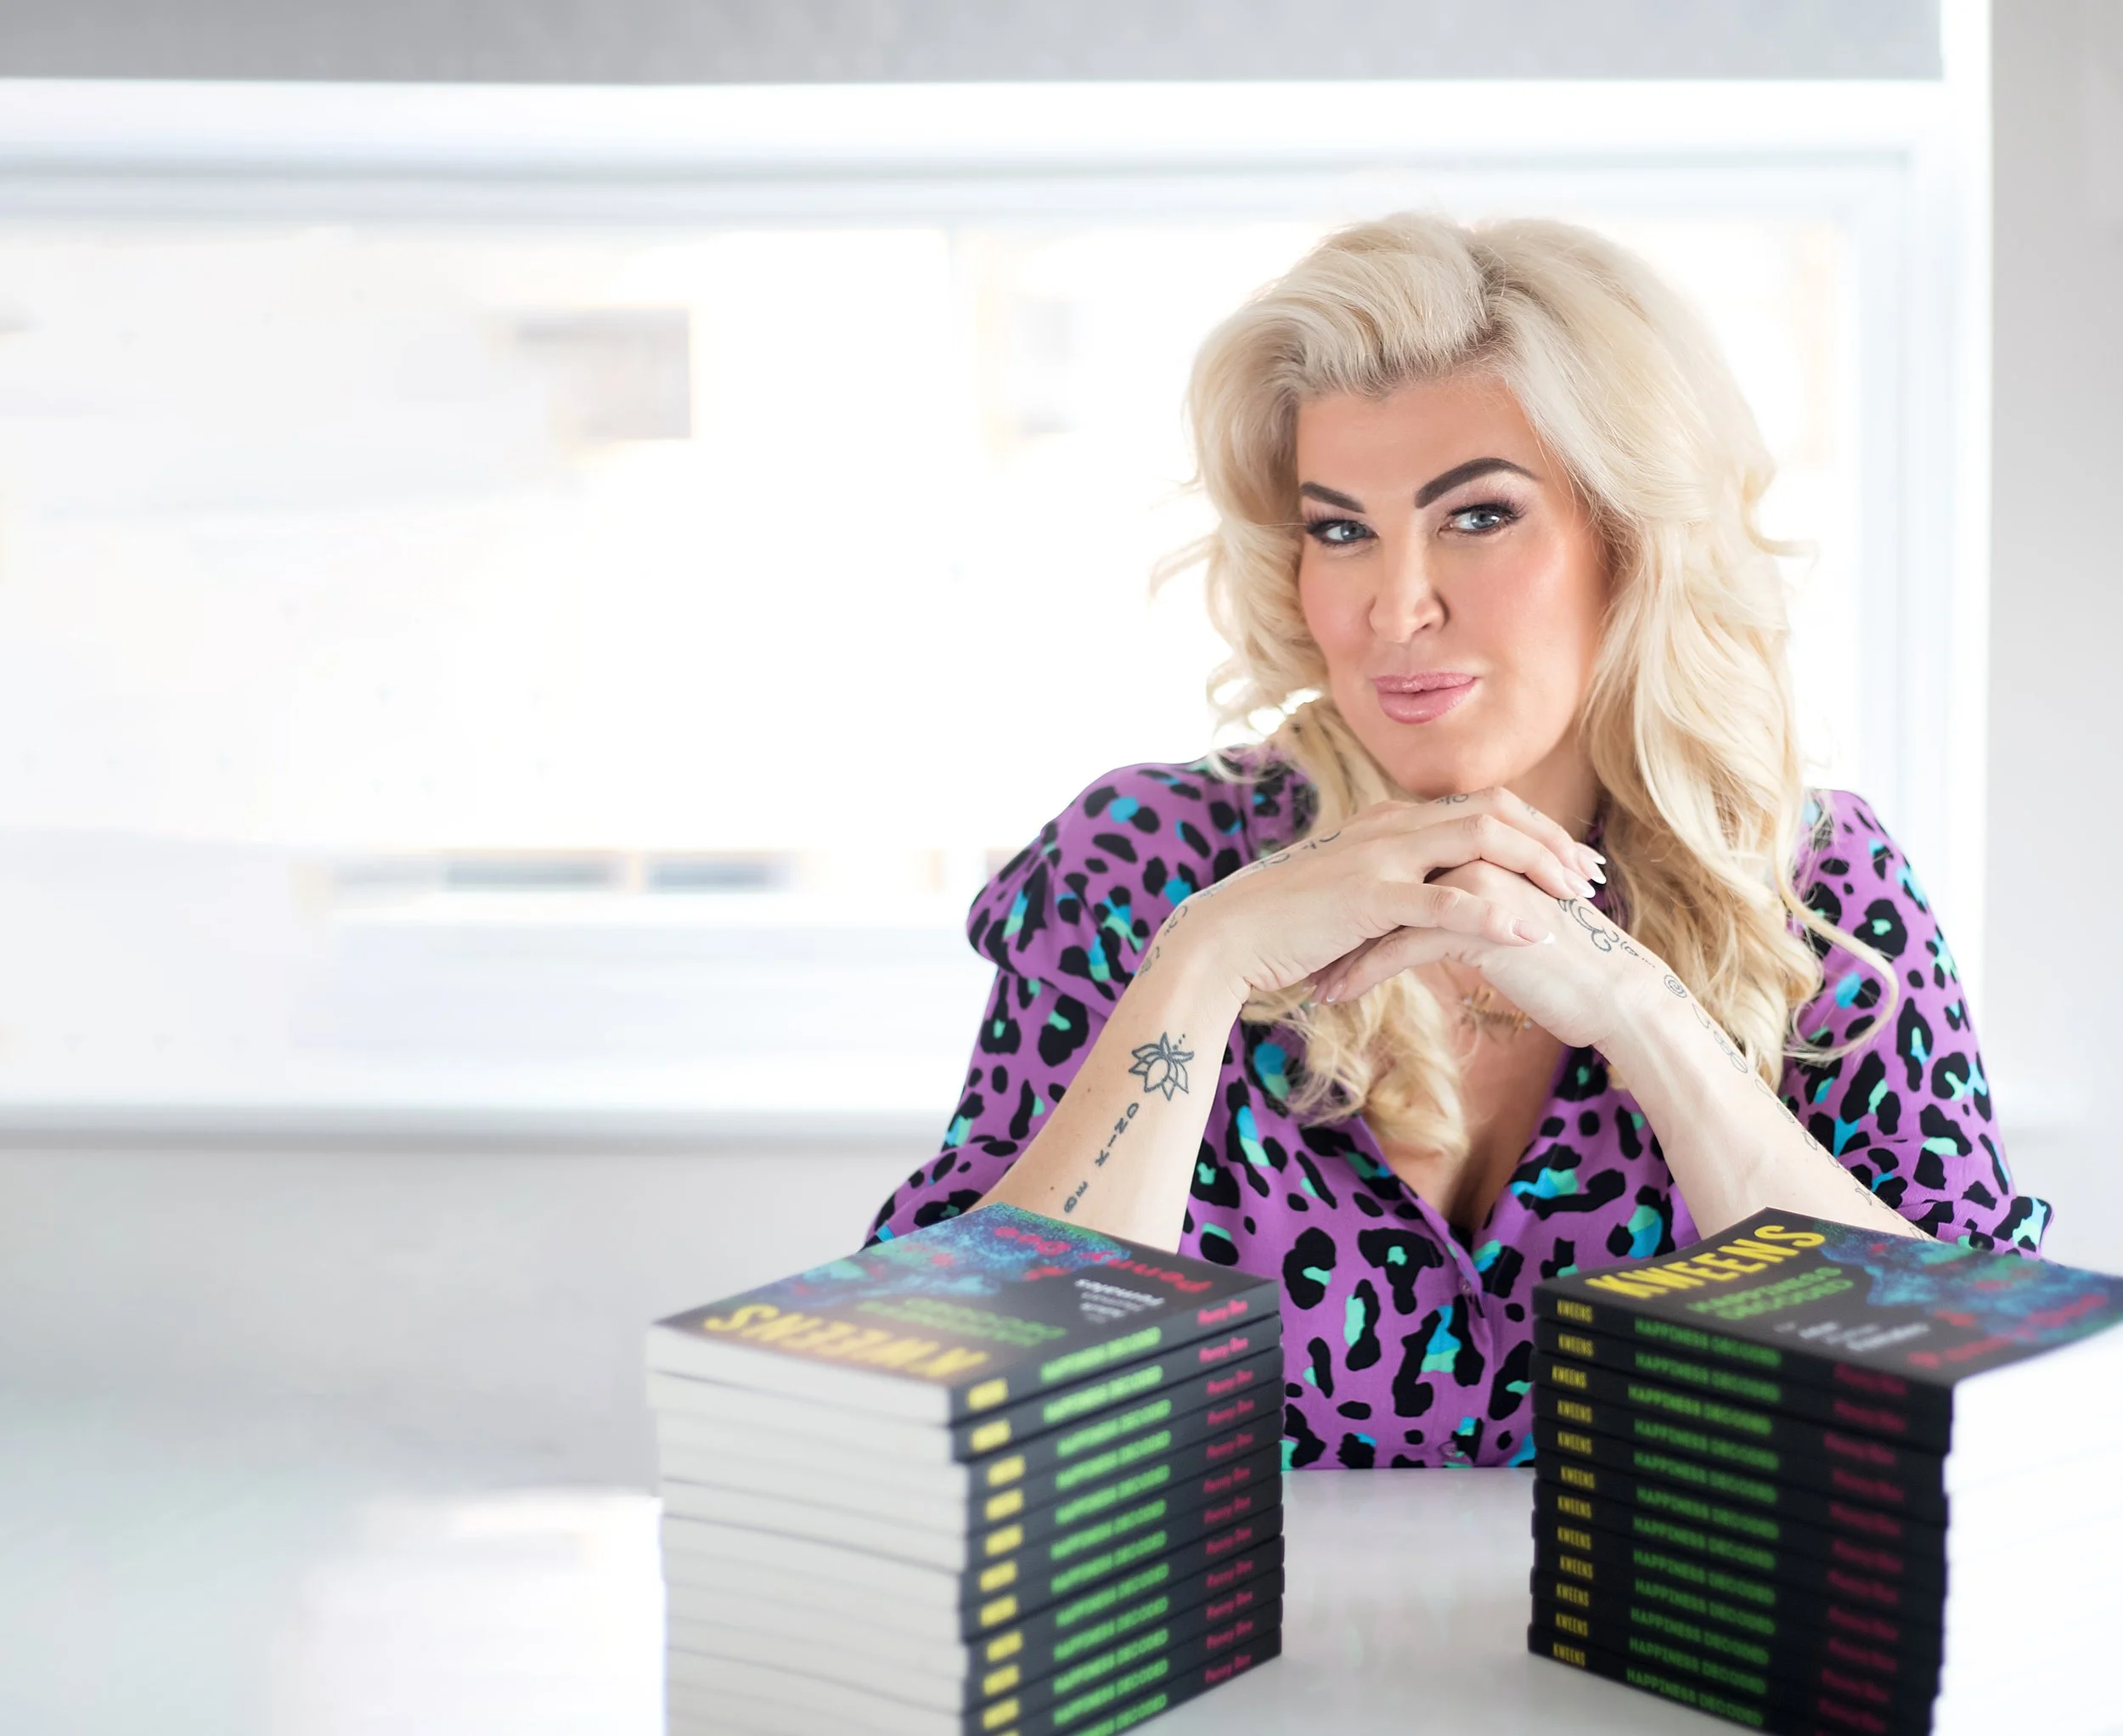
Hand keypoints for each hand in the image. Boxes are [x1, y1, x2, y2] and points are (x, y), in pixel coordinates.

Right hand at [1151, 788, 1603, 1004]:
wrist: (1227, 938)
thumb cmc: (1285, 927)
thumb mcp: (1349, 895)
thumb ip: (1393, 888)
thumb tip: (1430, 905)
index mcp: (1388, 822)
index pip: (1480, 807)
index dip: (1534, 830)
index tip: (1572, 861)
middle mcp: (1389, 826)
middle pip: (1494, 813)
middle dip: (1551, 843)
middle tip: (1590, 879)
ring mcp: (1379, 857)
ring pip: (1479, 843)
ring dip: (1537, 867)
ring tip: (1574, 901)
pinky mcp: (1366, 897)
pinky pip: (1444, 900)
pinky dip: (1493, 915)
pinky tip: (1529, 936)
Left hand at [1310, 860, 1664, 1050]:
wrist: (1614, 996)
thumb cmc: (1564, 967)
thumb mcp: (1508, 923)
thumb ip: (1471, 906)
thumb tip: (1429, 914)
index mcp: (1482, 846)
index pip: (1403, 866)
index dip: (1359, 899)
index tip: (1324, 929)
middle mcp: (1476, 855)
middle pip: (1384, 884)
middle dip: (1338, 922)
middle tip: (1301, 949)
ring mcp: (1475, 887)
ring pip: (1384, 915)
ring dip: (1342, 951)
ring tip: (1312, 982)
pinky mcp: (1476, 925)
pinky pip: (1399, 948)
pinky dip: (1362, 973)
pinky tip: (1336, 997)